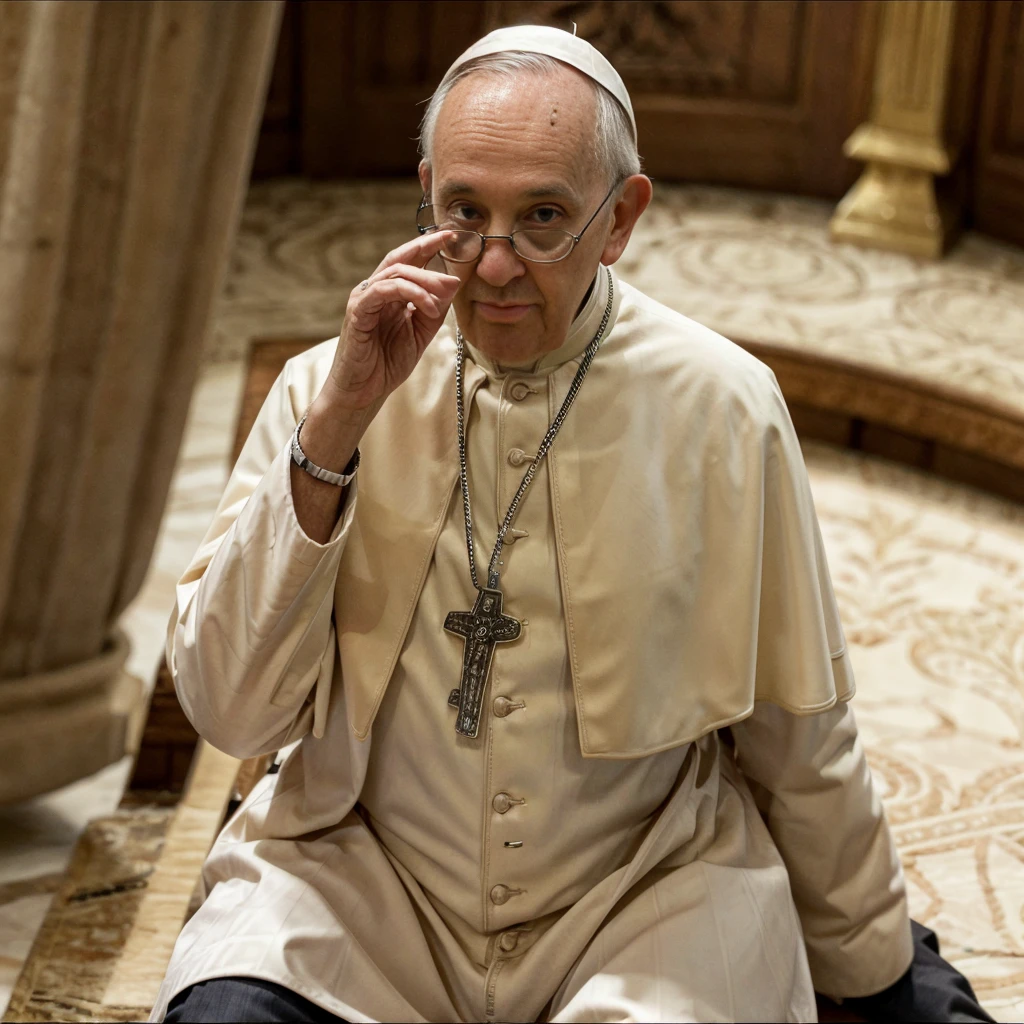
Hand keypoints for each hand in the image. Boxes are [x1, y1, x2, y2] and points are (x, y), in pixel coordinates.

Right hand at [321, 231, 460, 420]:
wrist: (363, 392)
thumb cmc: (386, 364)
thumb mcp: (420, 334)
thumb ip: (435, 309)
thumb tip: (453, 282)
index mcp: (389, 295)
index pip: (409, 262)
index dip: (428, 246)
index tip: (452, 235)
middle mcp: (374, 291)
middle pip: (400, 258)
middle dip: (426, 246)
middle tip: (450, 241)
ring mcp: (363, 299)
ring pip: (395, 273)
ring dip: (424, 278)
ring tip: (444, 291)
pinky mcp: (357, 311)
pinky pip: (383, 290)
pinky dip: (409, 292)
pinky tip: (427, 305)